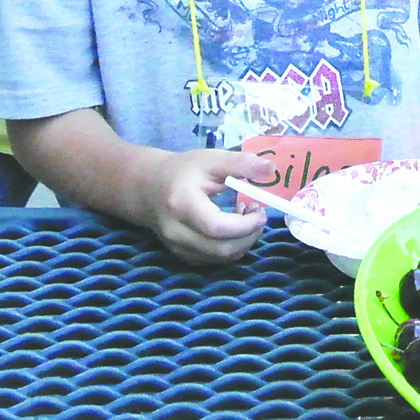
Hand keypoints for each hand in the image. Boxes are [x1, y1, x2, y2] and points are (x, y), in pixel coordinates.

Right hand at [136, 148, 270, 264]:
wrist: (148, 188)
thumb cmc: (183, 171)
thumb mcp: (211, 159)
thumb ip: (241, 164)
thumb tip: (271, 169)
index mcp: (182, 204)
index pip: (216, 227)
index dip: (245, 225)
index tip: (259, 210)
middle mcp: (176, 231)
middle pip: (221, 249)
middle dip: (249, 235)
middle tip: (257, 213)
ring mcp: (177, 247)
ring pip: (220, 258)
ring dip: (243, 241)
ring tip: (245, 216)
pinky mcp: (183, 255)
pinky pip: (214, 260)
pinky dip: (231, 247)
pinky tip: (232, 227)